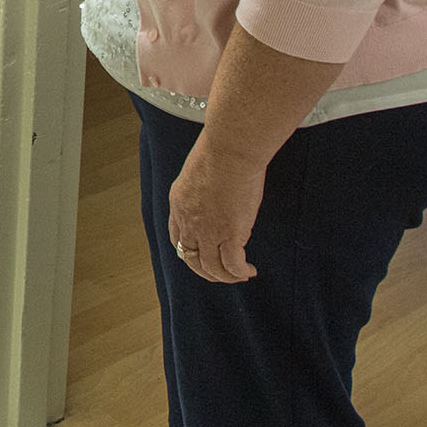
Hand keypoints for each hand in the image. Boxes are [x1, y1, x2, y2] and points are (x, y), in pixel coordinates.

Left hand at [166, 134, 263, 283]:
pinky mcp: (230, 235)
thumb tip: (218, 196)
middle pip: (192, 259)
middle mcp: (189, 221)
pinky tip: (249, 270)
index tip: (202, 256)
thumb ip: (203, 189)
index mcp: (179, 204)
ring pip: (212, 268)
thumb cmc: (221, 150)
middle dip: (207, 272)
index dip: (190, 252)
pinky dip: (240, 271)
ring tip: (240, 275)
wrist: (231, 149)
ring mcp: (208, 231)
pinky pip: (232, 265)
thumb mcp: (200, 171)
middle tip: (221, 274)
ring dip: (226, 277)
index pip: (177, 238)